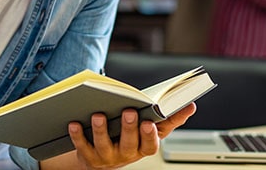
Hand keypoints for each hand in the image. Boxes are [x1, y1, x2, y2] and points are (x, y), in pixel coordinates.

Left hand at [67, 103, 195, 168]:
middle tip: (128, 111)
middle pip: (129, 143)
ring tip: (98, 115)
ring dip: (101, 130)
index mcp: (144, 147)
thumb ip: (169, 119)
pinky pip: (83, 147)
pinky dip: (78, 135)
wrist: (103, 159)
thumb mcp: (151, 130)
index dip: (151, 134)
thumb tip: (191, 106)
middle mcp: (128, 155)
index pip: (152, 143)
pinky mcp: (89, 157)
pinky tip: (74, 123)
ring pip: (105, 145)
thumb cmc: (131, 137)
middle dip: (129, 128)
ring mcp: (108, 157)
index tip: (150, 122)